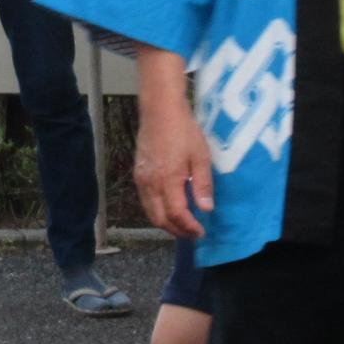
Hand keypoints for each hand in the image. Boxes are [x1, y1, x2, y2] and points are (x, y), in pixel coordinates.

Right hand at [135, 91, 212, 237]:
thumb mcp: (200, 156)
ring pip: (150, 212)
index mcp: (168, 180)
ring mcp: (141, 180)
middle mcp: (150, 184)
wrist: (160, 110)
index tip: (200, 232)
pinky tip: (169, 207)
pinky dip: (157, 211)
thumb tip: (206, 209)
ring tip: (182, 224)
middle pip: (160, 219)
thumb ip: (202, 184)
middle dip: (176, 231)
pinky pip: (145, 201)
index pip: (177, 215)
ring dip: (165, 223)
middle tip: (192, 233)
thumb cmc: (183, 130)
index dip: (189, 227)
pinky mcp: (138, 174)